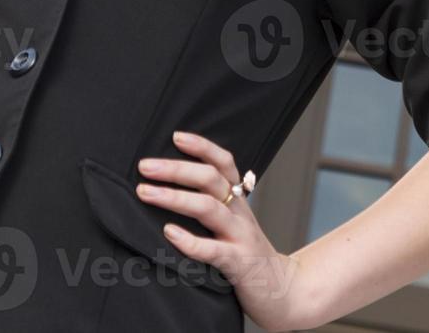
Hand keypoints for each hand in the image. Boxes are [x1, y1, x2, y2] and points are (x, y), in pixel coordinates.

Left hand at [136, 131, 314, 332]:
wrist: (283, 291)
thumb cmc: (247, 255)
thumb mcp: (234, 224)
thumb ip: (213, 205)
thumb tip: (171, 187)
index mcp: (238, 201)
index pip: (224, 163)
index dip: (202, 147)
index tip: (175, 137)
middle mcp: (240, 213)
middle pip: (210, 179)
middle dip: (175, 169)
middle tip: (145, 166)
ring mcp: (240, 237)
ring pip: (209, 208)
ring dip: (174, 197)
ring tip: (146, 192)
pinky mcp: (238, 264)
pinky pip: (213, 250)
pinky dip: (190, 241)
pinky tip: (169, 233)